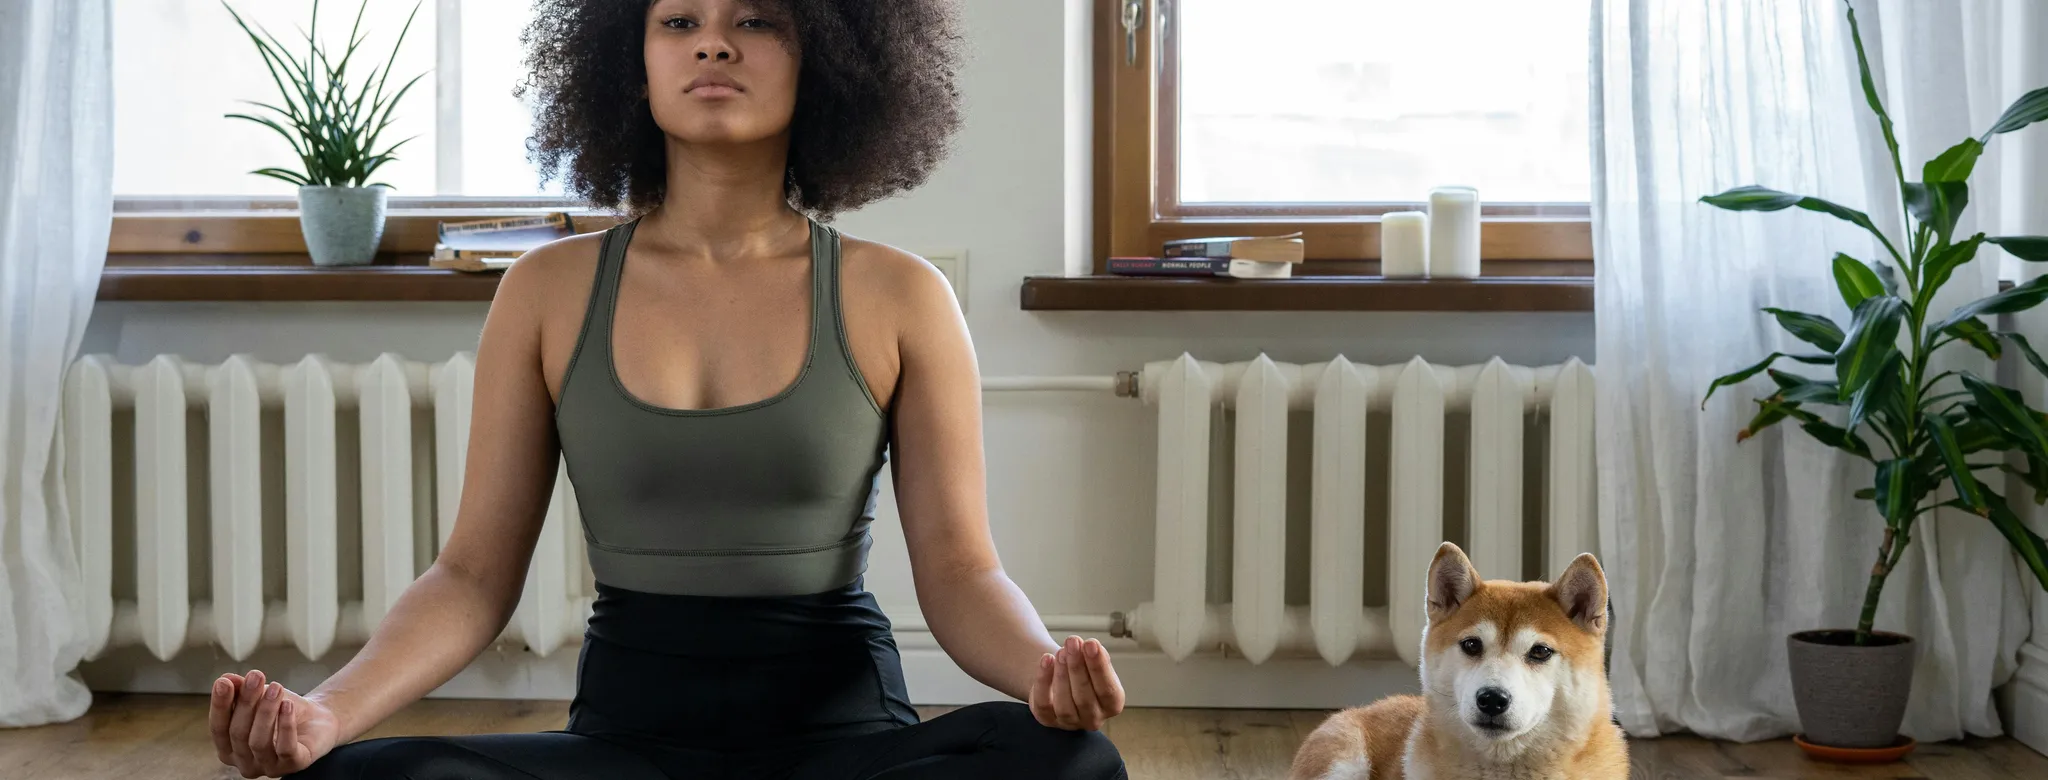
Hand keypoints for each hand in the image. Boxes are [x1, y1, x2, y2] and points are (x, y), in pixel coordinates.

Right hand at [209, 669, 340, 777]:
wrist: (316, 719)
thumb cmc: (280, 710)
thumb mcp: (258, 696)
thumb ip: (239, 690)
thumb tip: (225, 679)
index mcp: (229, 749)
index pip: (218, 729)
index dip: (219, 706)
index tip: (223, 683)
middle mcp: (245, 764)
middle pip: (238, 734)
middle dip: (246, 703)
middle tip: (256, 676)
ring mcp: (269, 768)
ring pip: (259, 742)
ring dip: (266, 711)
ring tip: (276, 688)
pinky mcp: (293, 765)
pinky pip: (285, 748)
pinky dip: (285, 725)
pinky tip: (287, 705)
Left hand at [1028, 635, 1125, 730]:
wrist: (1063, 678)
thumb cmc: (1085, 670)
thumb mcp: (1095, 662)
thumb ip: (1097, 656)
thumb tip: (1093, 647)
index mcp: (1111, 705)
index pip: (1108, 690)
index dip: (1099, 667)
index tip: (1091, 643)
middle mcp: (1093, 719)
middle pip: (1085, 698)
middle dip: (1077, 667)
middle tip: (1072, 642)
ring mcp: (1069, 722)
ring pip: (1064, 705)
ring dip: (1061, 675)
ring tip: (1061, 651)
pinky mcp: (1047, 719)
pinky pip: (1043, 704)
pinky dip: (1043, 681)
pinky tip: (1046, 660)